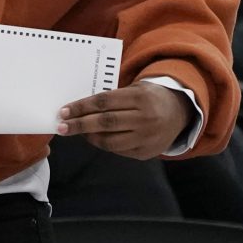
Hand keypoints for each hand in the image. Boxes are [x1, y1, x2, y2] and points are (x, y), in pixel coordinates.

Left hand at [57, 82, 188, 159]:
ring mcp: (146, 138)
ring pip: (110, 141)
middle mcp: (145, 118)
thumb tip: (79, 109)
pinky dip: (103, 144)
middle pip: (105, 123)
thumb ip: (112, 98)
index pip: (104, 102)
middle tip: (62, 126)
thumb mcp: (135, 89)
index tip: (64, 111)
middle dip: (79, 125)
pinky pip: (118, 150)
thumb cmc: (149, 97)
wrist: (180, 112)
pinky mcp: (146, 153)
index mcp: (140, 98)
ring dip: (89, 137)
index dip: (82, 107)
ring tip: (77, 132)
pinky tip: (94, 138)